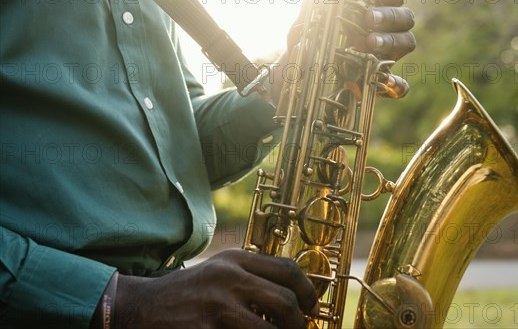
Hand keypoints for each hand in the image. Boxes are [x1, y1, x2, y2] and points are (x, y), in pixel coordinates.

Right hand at [114, 249, 317, 328]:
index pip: (287, 269)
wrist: (139, 307)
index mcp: (235, 260)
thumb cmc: (187, 291)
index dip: (308, 291)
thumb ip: (252, 275)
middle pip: (284, 301)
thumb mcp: (220, 270)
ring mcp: (216, 307)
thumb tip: (294, 296)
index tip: (312, 307)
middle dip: (299, 324)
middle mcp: (228, 279)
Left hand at [271, 0, 415, 100]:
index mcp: (377, 8)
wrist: (301, 70)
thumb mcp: (311, 8)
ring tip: (368, 43)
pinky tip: (387, 83)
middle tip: (367, 19)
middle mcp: (388, 30)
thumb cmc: (314, 33)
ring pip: (408, 44)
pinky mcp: (382, 82)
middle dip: (388, 16)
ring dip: (391, 41)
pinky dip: (398, 85)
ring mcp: (388, 55)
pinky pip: (401, 85)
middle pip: (405, 17)